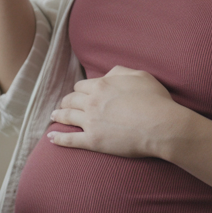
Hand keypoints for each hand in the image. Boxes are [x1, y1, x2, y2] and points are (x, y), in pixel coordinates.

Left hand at [48, 67, 187, 158]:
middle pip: (71, 99)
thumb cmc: (155, 100)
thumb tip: (107, 74)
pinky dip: (58, 138)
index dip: (80, 90)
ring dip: (59, 115)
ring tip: (54, 116)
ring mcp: (91, 122)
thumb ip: (120, 71)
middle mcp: (92, 102)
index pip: (82, 86)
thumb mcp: (140, 75)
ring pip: (67, 116)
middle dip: (66, 101)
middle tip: (64, 104)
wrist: (160, 125)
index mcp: (102, 85)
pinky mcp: (93, 141)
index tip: (79, 94)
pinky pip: (70, 139)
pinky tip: (51, 138)